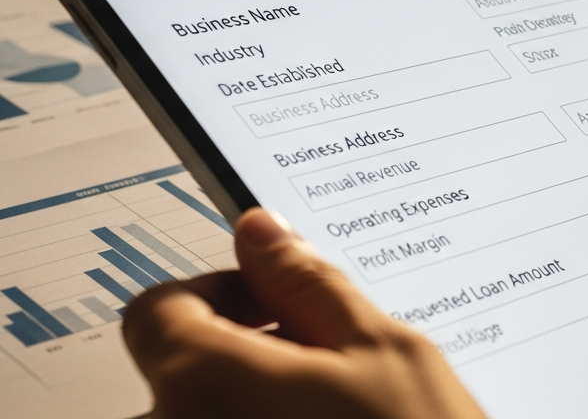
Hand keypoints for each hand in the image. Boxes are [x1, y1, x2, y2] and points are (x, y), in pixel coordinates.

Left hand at [122, 208, 484, 418]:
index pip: (159, 309)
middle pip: (179, 371)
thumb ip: (307, 283)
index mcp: (199, 381)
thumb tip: (260, 231)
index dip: (223, 294)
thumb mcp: (383, 350)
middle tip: (333, 369)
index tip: (278, 307)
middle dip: (249, 357)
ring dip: (257, 409)